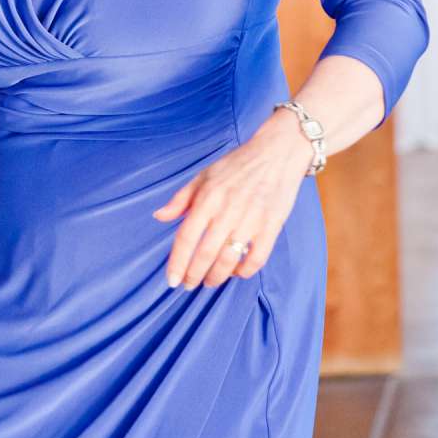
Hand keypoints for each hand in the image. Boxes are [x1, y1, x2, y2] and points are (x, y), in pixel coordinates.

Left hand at [152, 110, 315, 289]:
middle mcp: (227, 210)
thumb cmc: (237, 165)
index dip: (177, 262)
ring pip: (229, 260)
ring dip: (217, 277)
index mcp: (208, 198)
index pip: (186, 237)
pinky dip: (245, 271)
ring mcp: (251, 219)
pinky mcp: (272, 225)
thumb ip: (181, 199)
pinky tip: (237, 272)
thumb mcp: (204, 175)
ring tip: (209, 282)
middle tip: (189, 285)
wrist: (277, 152)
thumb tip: (159, 217)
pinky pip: (257, 258)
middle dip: (194, 275)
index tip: (172, 280)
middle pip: (205, 253)